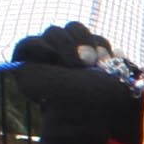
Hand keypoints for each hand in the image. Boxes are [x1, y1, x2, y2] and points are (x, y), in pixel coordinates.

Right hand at [12, 22, 143, 143]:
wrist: (81, 116)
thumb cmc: (98, 101)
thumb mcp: (112, 77)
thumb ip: (113, 61)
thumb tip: (118, 52)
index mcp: (83, 50)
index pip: (89, 33)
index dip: (97, 41)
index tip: (106, 58)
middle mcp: (63, 50)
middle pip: (72, 28)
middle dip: (83, 40)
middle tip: (91, 60)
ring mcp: (44, 54)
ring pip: (53, 32)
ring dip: (66, 44)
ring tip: (76, 64)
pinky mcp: (25, 63)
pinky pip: (27, 44)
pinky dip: (40, 47)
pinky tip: (52, 57)